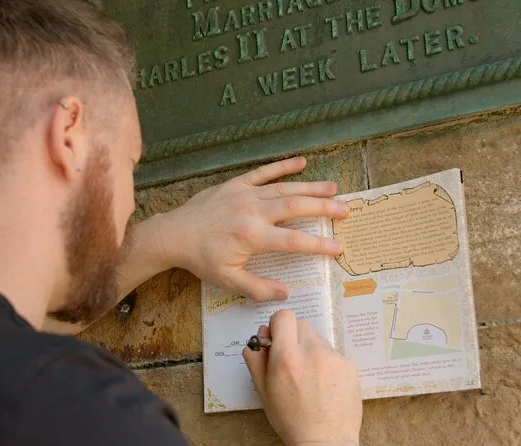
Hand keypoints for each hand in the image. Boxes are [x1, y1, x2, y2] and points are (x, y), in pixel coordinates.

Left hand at [155, 157, 348, 300]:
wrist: (174, 234)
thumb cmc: (201, 259)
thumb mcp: (227, 280)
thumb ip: (257, 288)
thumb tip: (285, 294)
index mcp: (252, 236)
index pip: (294, 240)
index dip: (319, 244)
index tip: (339, 247)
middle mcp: (252, 211)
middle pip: (295, 207)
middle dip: (323, 208)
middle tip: (346, 210)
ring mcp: (245, 194)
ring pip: (285, 188)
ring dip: (311, 188)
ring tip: (334, 188)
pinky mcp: (236, 184)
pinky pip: (263, 172)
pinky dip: (283, 166)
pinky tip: (302, 162)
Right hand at [243, 311, 361, 445]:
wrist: (325, 440)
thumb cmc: (291, 419)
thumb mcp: (263, 391)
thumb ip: (257, 359)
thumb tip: (260, 336)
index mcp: (286, 357)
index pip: (284, 316)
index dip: (278, 325)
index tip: (277, 339)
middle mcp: (311, 351)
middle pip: (301, 325)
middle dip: (293, 337)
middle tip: (292, 360)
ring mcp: (333, 357)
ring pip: (318, 339)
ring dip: (311, 350)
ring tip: (310, 377)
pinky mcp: (349, 365)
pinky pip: (333, 353)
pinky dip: (327, 362)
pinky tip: (324, 383)